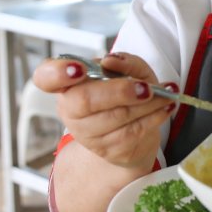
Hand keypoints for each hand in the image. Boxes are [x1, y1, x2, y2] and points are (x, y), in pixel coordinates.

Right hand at [33, 53, 174, 168]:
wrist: (133, 135)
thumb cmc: (125, 95)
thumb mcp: (130, 71)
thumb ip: (124, 62)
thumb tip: (111, 60)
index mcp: (67, 84)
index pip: (45, 77)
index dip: (57, 73)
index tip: (78, 69)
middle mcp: (70, 109)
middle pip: (84, 100)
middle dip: (119, 91)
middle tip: (145, 87)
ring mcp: (86, 133)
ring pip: (115, 117)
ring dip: (146, 104)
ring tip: (166, 94)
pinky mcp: (107, 150)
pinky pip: (132, 132)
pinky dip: (154, 117)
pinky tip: (166, 107)